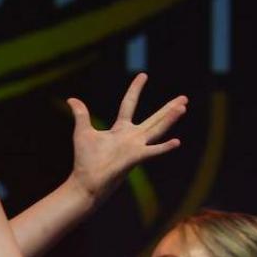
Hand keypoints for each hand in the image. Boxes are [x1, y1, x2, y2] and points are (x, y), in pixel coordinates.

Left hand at [65, 73, 186, 194]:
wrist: (86, 182)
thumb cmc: (85, 160)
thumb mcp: (82, 132)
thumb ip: (81, 115)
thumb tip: (72, 99)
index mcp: (120, 129)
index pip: (129, 104)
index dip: (136, 89)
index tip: (143, 75)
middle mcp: (131, 137)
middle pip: (154, 118)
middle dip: (168, 108)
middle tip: (184, 98)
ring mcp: (135, 147)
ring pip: (157, 130)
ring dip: (170, 119)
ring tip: (182, 107)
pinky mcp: (135, 157)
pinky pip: (152, 151)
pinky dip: (164, 147)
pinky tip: (177, 142)